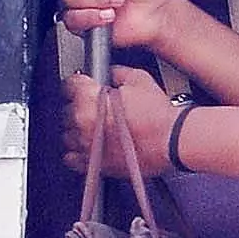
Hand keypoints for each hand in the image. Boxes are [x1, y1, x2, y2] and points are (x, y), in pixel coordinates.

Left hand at [63, 65, 177, 175]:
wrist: (172, 141)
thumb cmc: (158, 115)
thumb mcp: (140, 79)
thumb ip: (118, 73)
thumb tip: (112, 73)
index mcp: (89, 98)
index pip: (68, 85)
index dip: (76, 83)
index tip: (80, 85)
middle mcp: (82, 122)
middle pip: (66, 111)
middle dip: (77, 107)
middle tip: (92, 107)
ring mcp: (86, 145)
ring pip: (67, 135)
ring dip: (76, 130)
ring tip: (91, 128)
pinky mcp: (94, 164)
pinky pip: (71, 158)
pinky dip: (77, 152)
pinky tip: (88, 147)